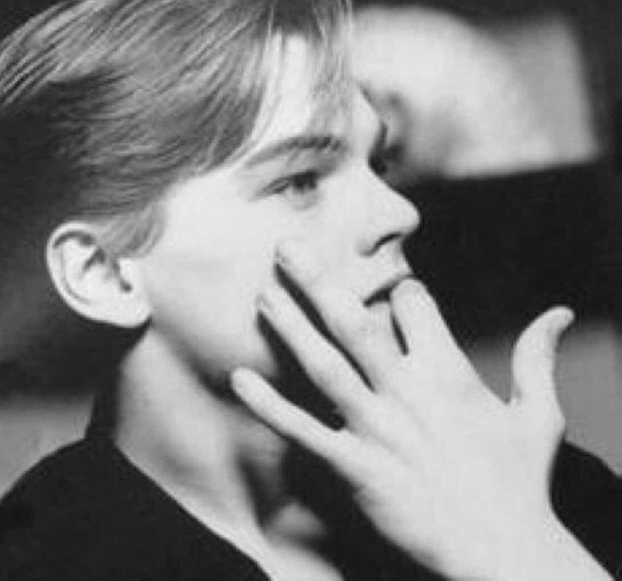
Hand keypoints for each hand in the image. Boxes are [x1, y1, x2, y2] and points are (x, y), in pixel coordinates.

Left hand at [231, 241, 607, 579]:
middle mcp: (407, 392)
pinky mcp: (357, 468)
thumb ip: (539, 358)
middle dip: (318, 281)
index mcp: (449, 372)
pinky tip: (238, 379)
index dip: (402, 290)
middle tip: (285, 247)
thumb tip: (559, 312)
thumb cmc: (521, 480)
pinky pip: (305, 431)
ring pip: (325, 366)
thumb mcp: (540, 414)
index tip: (392, 289)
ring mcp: (378, 429)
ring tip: (263, 294)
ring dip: (290, 327)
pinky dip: (270, 406)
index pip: (415, 304)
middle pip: (355, 323)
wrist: (503, 550)